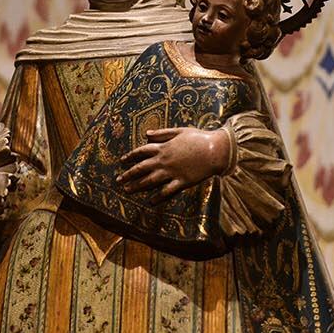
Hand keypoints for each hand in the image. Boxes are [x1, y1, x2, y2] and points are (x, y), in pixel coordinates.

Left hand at [117, 127, 231, 201]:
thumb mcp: (179, 131)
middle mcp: (164, 160)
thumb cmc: (198, 138)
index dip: (130, 156)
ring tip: (127, 190)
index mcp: (163, 147)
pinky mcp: (181, 181)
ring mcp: (172, 172)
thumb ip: (162, 133)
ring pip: (150, 180)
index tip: (122, 161)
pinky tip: (151, 201)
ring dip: (137, 186)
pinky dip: (158, 197)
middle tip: (119, 180)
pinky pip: (167, 191)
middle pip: (141, 168)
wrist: (215, 150)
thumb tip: (147, 134)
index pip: (141, 152)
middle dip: (128, 174)